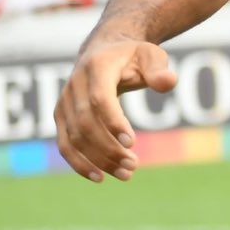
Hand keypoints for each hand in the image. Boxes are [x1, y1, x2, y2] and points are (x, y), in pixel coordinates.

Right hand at [55, 39, 175, 182]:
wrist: (102, 52)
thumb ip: (159, 69)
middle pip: (86, 123)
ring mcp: (64, 102)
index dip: (113, 122)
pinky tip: (99, 177)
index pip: (100, 99)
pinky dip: (79, 163)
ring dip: (98, 160)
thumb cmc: (132, 56)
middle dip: (109, 148)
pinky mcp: (61, 118)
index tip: (132, 143)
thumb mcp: (151, 55)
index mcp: (96, 67)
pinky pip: (65, 145)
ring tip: (126, 174)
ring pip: (74, 138)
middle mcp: (74, 85)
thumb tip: (169, 82)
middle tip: (134, 165)